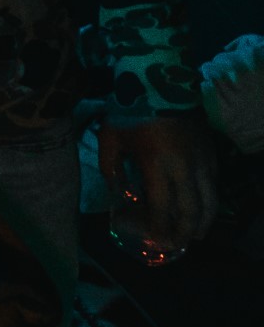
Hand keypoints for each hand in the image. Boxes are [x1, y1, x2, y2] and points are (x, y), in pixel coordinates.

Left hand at [102, 115, 219, 253]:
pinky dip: (211, 201)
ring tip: (197, 234)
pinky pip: (215, 183)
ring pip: (211, 199)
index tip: (156, 241)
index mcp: (157, 164)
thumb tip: (119, 194)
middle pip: (192, 209)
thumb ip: (112, 170)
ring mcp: (202, 159)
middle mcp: (184, 166)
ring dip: (205, 220)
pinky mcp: (212, 152)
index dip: (160, 227)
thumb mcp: (110, 140)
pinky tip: (204, 209)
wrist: (160, 82)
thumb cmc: (130, 113)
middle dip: (186, 231)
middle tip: (179, 244)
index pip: (161, 206)